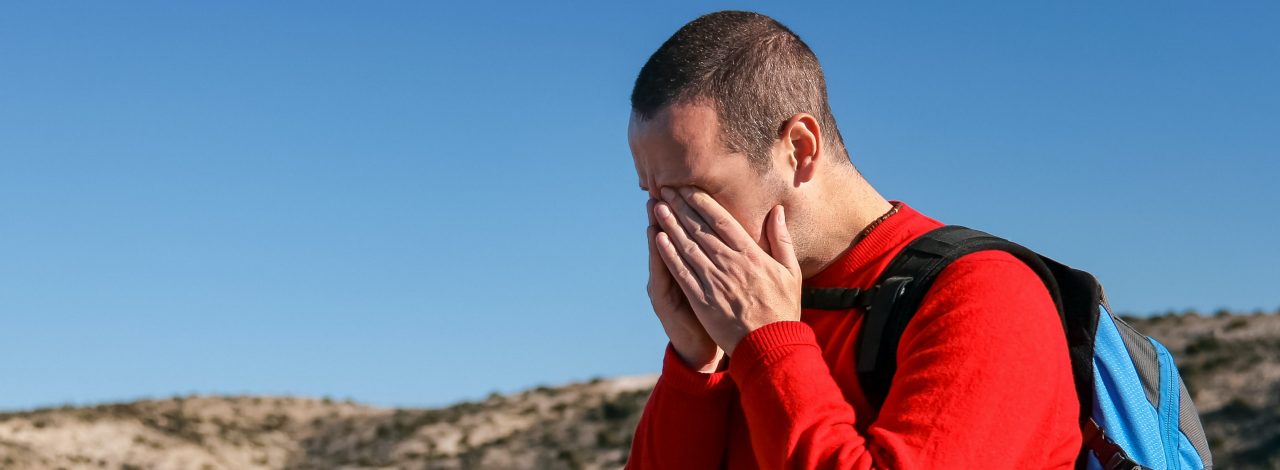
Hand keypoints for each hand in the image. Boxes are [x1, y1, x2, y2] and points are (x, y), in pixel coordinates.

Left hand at [652, 186, 802, 356]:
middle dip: (681, 206)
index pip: (722, 220)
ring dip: (670, 225)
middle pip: (700, 228)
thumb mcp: (790, 271)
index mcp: (751, 254)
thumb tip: (777, 211)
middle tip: (665, 188)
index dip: (702, 201)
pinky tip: (658, 239)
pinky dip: (669, 255)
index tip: (687, 187)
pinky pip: (682, 273)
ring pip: (687, 246)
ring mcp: (714, 282)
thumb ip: (781, 239)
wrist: (771, 346)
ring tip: (657, 207)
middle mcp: (730, 263)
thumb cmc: (783, 309)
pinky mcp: (702, 300)